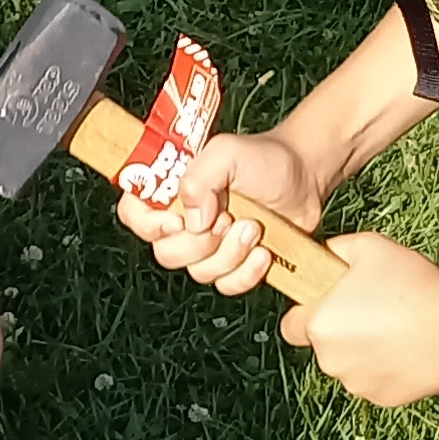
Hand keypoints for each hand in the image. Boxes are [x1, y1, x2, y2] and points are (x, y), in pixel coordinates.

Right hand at [114, 132, 325, 298]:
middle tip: (227, 218)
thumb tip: (193, 220)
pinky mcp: (234, 266)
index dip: (147, 225)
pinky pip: (226, 286)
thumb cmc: (263, 159)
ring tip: (254, 227)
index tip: (176, 221)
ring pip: (198, 272)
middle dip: (199, 242)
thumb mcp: (227, 153)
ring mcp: (209, 247)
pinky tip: (264, 252)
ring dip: (229, 254)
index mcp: (170, 192)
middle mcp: (184, 222)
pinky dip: (246, 273)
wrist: (305, 177)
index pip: (133, 215)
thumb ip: (200, 176)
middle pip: (166, 252)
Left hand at [279, 233, 438, 408]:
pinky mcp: (381, 398)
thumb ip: (336, 249)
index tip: (327, 303)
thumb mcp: (368, 247)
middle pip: (324, 344)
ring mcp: (356, 382)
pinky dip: (386, 367)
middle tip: (373, 308)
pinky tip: (408, 347)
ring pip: (350, 364)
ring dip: (364, 350)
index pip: (291, 325)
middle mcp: (330, 359)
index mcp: (319, 323)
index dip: (306, 313)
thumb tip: (325, 254)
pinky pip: (375, 380)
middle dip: (341, 329)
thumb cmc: (413, 285)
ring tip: (396, 327)